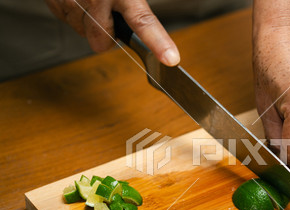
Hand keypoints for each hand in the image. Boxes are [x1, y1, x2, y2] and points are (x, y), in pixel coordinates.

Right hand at [45, 0, 179, 65]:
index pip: (143, 21)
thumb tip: (146, 25)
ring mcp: (71, 1)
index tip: (170, 58)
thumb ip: (135, 4)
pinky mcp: (54, 3)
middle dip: (106, 34)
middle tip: (108, 13)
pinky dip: (74, 12)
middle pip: (102, 41)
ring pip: (82, 32)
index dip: (158, 42)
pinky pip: (67, 20)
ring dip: (88, 21)